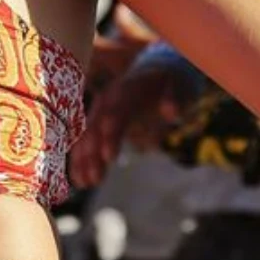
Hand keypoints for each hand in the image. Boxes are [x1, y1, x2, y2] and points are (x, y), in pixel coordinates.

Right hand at [69, 65, 182, 189]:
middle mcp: (108, 99)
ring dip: (83, 160)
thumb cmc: (170, 85)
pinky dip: (81, 160)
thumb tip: (171, 112)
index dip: (111, 134)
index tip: (109, 157)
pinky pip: (86, 142)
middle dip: (92, 153)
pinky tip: (79, 180)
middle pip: (96, 126)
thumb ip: (174, 99)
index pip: (117, 111)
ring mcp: (100, 111)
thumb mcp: (179, 88)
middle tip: (94, 179)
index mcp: (128, 89)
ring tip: (84, 184)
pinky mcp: (98, 124)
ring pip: (86, 136)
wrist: (156, 74)